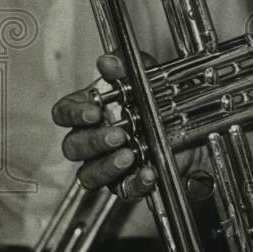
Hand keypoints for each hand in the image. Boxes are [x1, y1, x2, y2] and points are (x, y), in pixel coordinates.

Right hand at [52, 53, 156, 200]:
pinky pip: (124, 190)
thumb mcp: (147, 78)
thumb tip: (107, 61)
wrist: (188, 126)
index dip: (74, 114)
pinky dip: (136, 183)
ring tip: (129, 156)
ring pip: (88, 174)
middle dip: (93, 141)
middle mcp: (92, 139)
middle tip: (117, 135)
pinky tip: (149, 173)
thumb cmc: (156, 100)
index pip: (64, 113)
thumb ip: (127, 68)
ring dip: (106, 166)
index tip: (93, 112)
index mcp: (90, 110)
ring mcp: (107, 164)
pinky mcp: (127, 183)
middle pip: (73, 146)